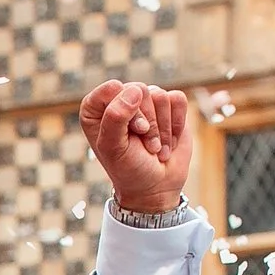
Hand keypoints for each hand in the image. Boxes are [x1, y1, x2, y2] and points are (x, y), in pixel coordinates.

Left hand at [80, 81, 192, 213]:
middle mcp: (120, 99)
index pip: (112, 89)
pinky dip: (176, 125)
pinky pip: (178, 100)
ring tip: (155, 147)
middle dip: (147, 123)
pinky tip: (169, 141)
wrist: (156, 186)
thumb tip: (135, 91)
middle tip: (145, 145)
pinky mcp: (169, 106)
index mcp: (96, 108)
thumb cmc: (128, 169)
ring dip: (162, 129)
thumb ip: (115, 117)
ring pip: (160, 96)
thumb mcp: (114, 148)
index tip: (130, 133)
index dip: (125, 111)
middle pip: (140, 90)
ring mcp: (146, 101)